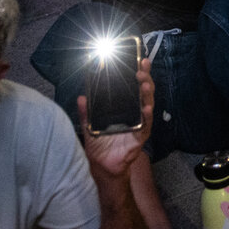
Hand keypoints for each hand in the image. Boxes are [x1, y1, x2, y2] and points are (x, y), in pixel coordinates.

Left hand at [76, 57, 152, 176]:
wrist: (103, 167)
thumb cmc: (100, 146)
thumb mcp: (90, 127)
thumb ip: (86, 113)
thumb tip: (81, 97)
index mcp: (125, 109)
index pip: (134, 88)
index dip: (139, 74)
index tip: (140, 60)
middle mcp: (135, 114)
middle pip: (144, 92)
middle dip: (145, 78)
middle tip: (142, 68)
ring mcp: (140, 124)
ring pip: (148, 105)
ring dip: (148, 94)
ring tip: (145, 83)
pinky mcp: (140, 136)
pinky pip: (146, 125)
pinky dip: (147, 116)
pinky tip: (147, 108)